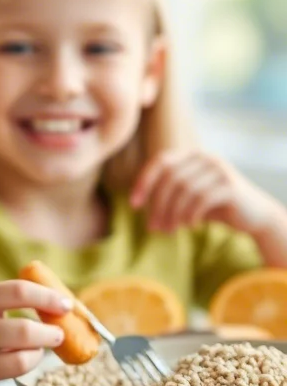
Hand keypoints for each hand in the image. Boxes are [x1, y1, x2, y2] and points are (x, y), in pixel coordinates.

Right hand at [0, 281, 72, 385]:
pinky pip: (18, 368)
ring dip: (43, 348)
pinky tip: (27, 356)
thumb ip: (12, 298)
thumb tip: (62, 305)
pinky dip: (31, 361)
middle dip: (52, 331)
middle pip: (26, 328)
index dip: (49, 298)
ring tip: (44, 344)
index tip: (66, 305)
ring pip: (25, 353)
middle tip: (60, 332)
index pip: (20, 292)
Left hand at [131, 150, 274, 234]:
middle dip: (158, 206)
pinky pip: (201, 199)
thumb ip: (164, 194)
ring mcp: (220, 169)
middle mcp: (206, 157)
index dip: (144, 182)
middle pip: (171, 179)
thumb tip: (134, 205)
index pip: (160, 162)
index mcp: (192, 155)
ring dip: (172, 214)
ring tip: (169, 231)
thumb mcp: (185, 197)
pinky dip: (190, 215)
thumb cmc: (212, 206)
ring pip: (184, 190)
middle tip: (153, 228)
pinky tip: (190, 226)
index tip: (133, 205)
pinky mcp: (231, 185)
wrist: (252, 215)